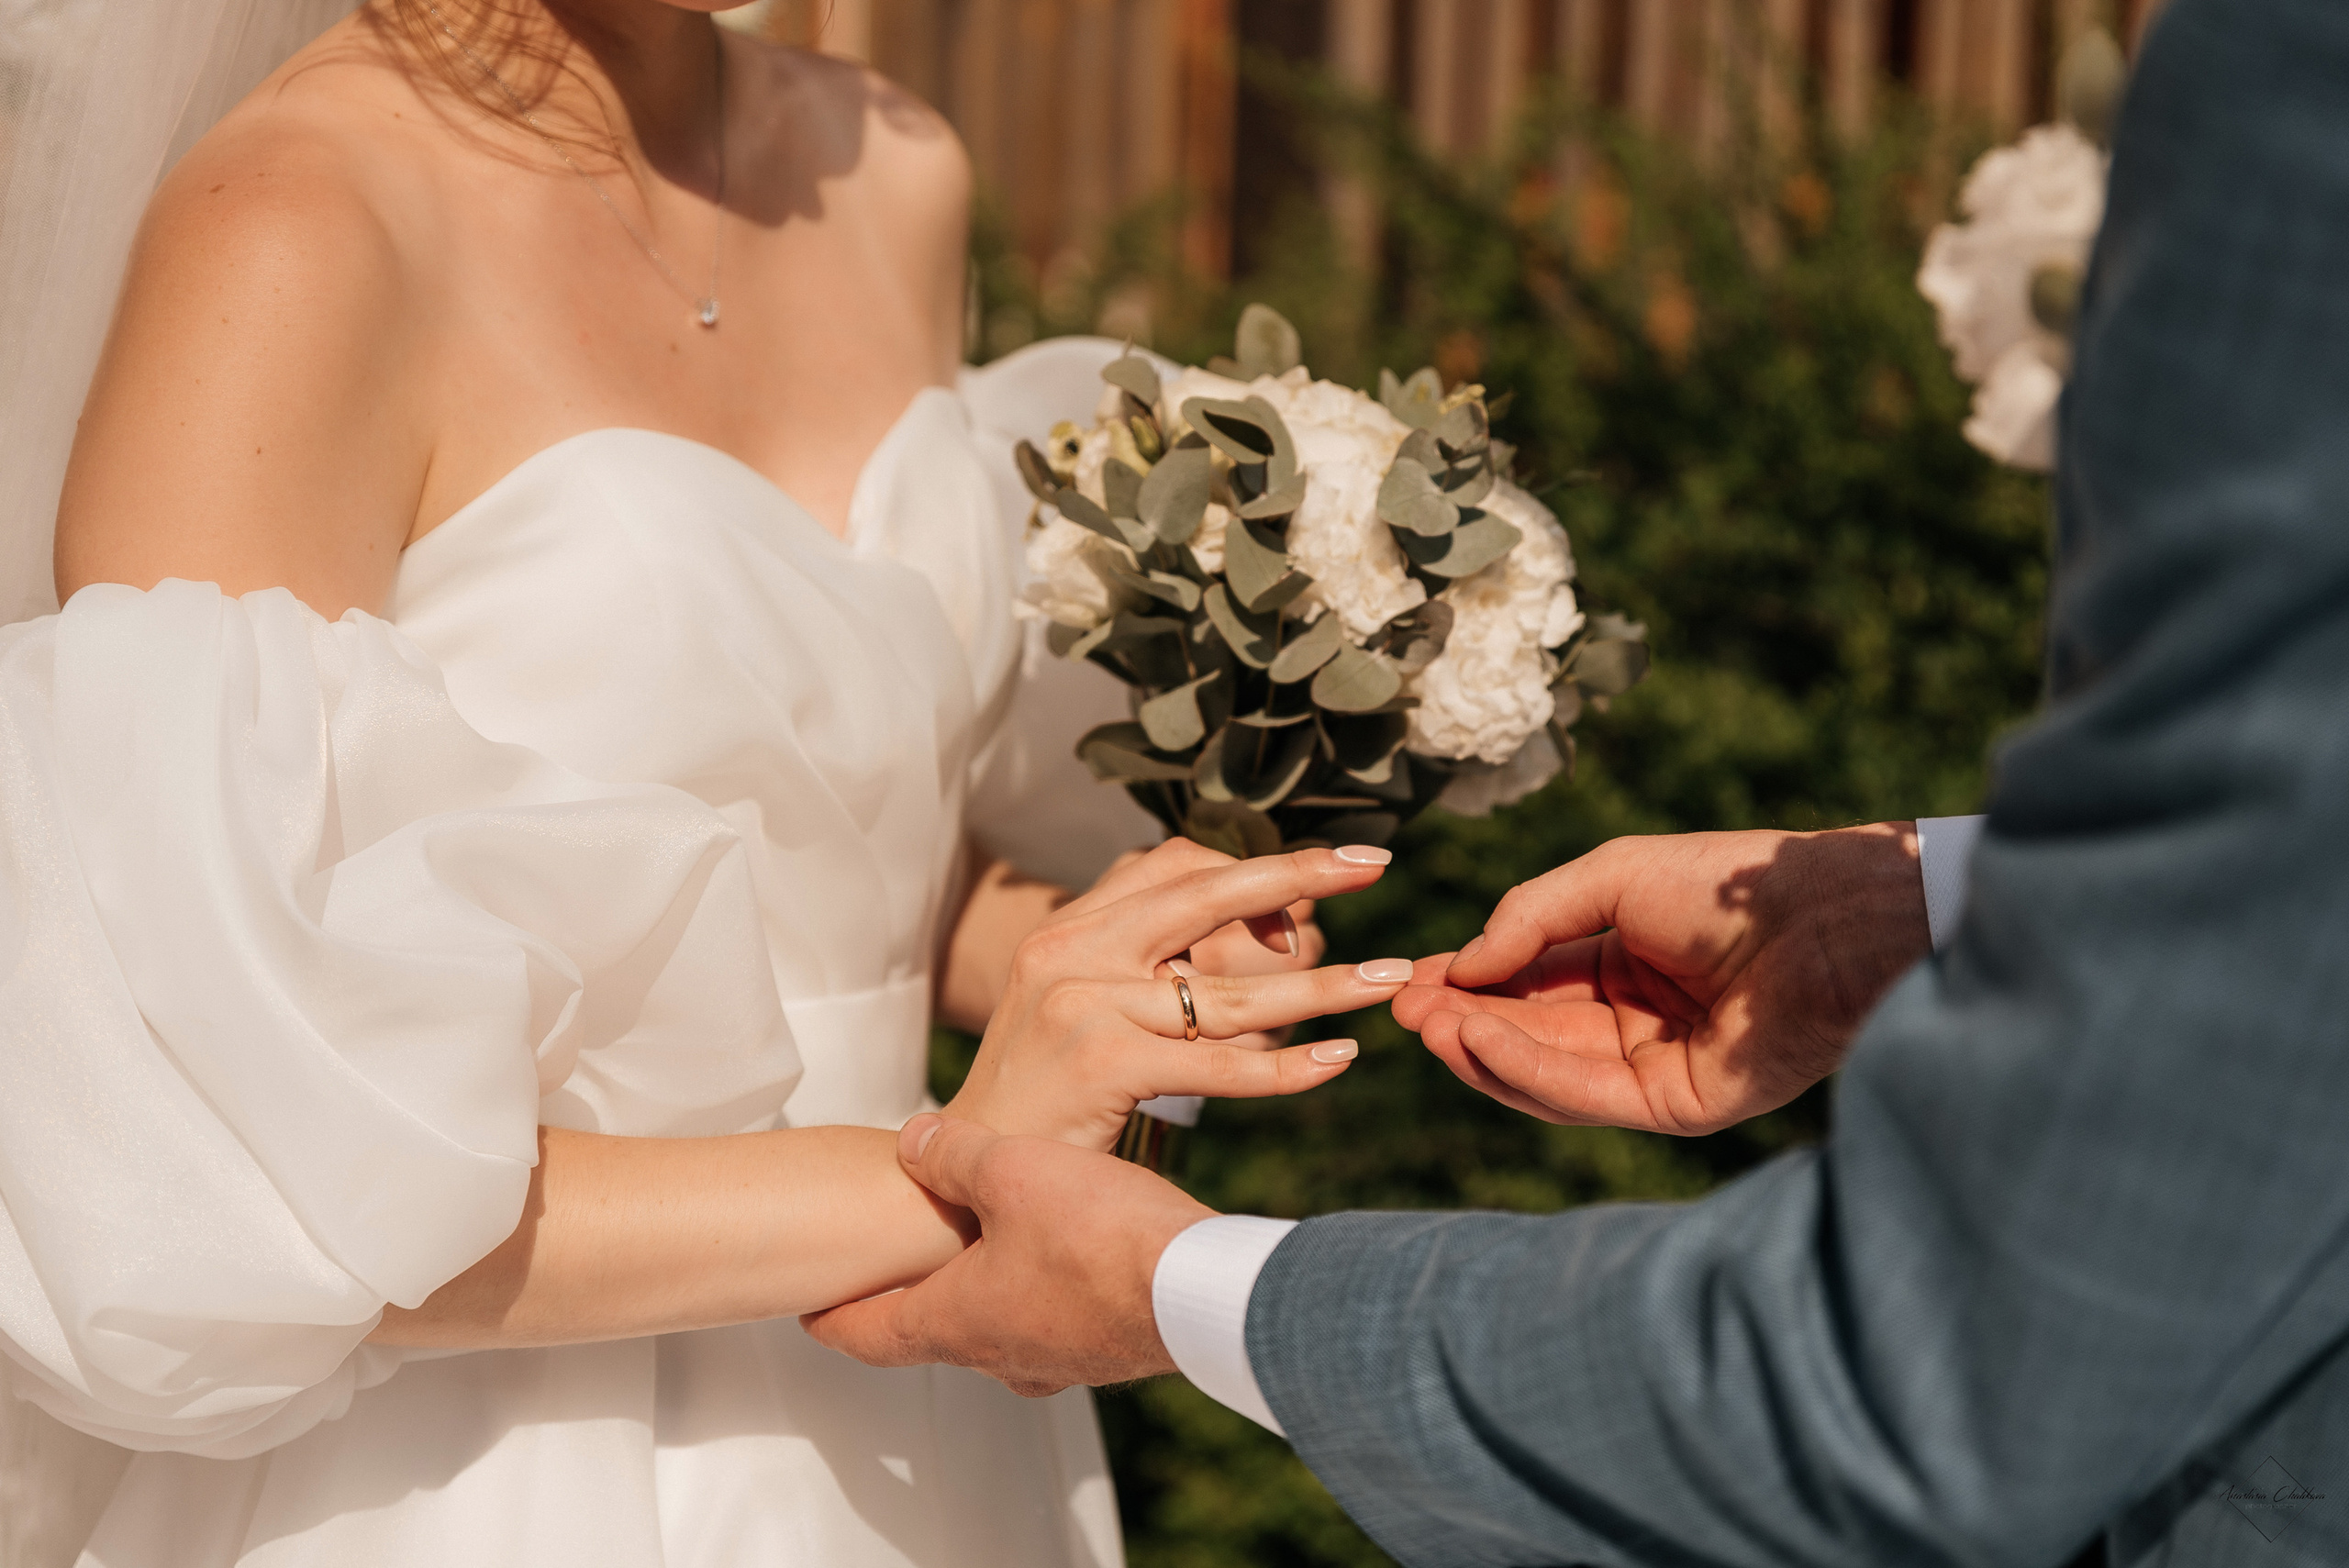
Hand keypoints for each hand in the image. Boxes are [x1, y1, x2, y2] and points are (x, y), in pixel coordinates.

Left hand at [802, 1113, 1206, 1395]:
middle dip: (904, 1303)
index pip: (868, 1332)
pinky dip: (1031, 1296)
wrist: (1205, 1289)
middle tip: (883, 1277)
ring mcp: (1056, 1360)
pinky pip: (1048, 1324)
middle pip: (929, 1334)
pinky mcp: (1106, 1350)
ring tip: (971, 1255)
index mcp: (956, 1320)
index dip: (831, 1318)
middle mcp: (998, 1355)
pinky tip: (1053, 1259)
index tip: (806, 1312)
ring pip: (994, 1329)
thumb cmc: (1102, 1234)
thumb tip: (911, 1143)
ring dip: (975, 1297)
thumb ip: (953, 1154)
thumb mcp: (1012, 1169)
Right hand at [947, 838, 1409, 1150]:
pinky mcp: (1099, 1063)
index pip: (1173, 865)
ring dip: (1324, 987)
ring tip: (1392, 980)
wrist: (961, 1171)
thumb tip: (1269, 937)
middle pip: (1207, 895)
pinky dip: (1287, 1065)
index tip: (1318, 882)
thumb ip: (1152, 969)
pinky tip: (1338, 1060)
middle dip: (1300, 876)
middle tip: (1374, 867)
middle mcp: (1072, 950)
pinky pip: (1218, 1062)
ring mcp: (1082, 1005)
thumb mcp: (1085, 1009)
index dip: (1251, 870)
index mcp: (1072, 927)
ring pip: (1230, 991)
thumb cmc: (1045, 1097)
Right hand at [1394, 825, 1928, 1134]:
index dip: (1469, 985)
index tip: (1410, 982)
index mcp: (1625, 966)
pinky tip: (1480, 1039)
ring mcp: (1656, 1070)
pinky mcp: (1678, 1108)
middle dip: (1464, 1023)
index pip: (1529, 986)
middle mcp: (1636, 1024)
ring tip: (1431, 1026)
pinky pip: (1587, 1096)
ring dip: (1483, 1051)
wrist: (1821, 916)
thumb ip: (1529, 918)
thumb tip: (1460, 968)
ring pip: (1548, 1076)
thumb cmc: (1725, 884)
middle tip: (1405, 1010)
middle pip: (1530, 1035)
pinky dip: (1526, 1070)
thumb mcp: (1607, 878)